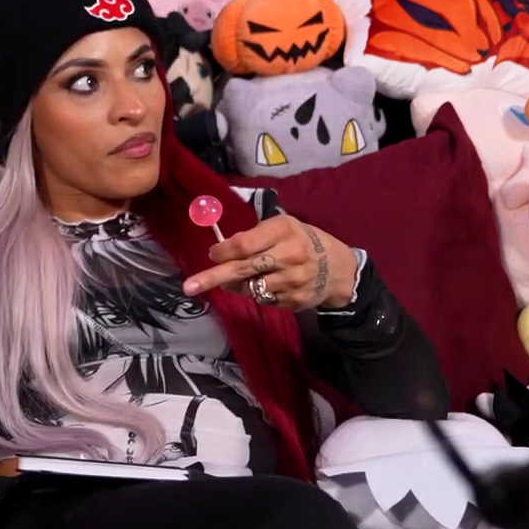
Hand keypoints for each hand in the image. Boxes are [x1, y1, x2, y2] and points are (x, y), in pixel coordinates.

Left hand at [181, 214, 358, 310]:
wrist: (339, 270)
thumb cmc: (303, 241)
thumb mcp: (283, 227)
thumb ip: (254, 236)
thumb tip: (221, 250)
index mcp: (285, 231)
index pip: (245, 244)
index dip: (224, 251)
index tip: (212, 254)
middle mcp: (291, 256)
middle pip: (243, 269)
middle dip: (212, 278)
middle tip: (188, 286)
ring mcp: (294, 281)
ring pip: (250, 288)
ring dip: (234, 284)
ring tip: (233, 278)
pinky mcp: (295, 301)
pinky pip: (263, 300)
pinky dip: (254, 293)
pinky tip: (261, 284)